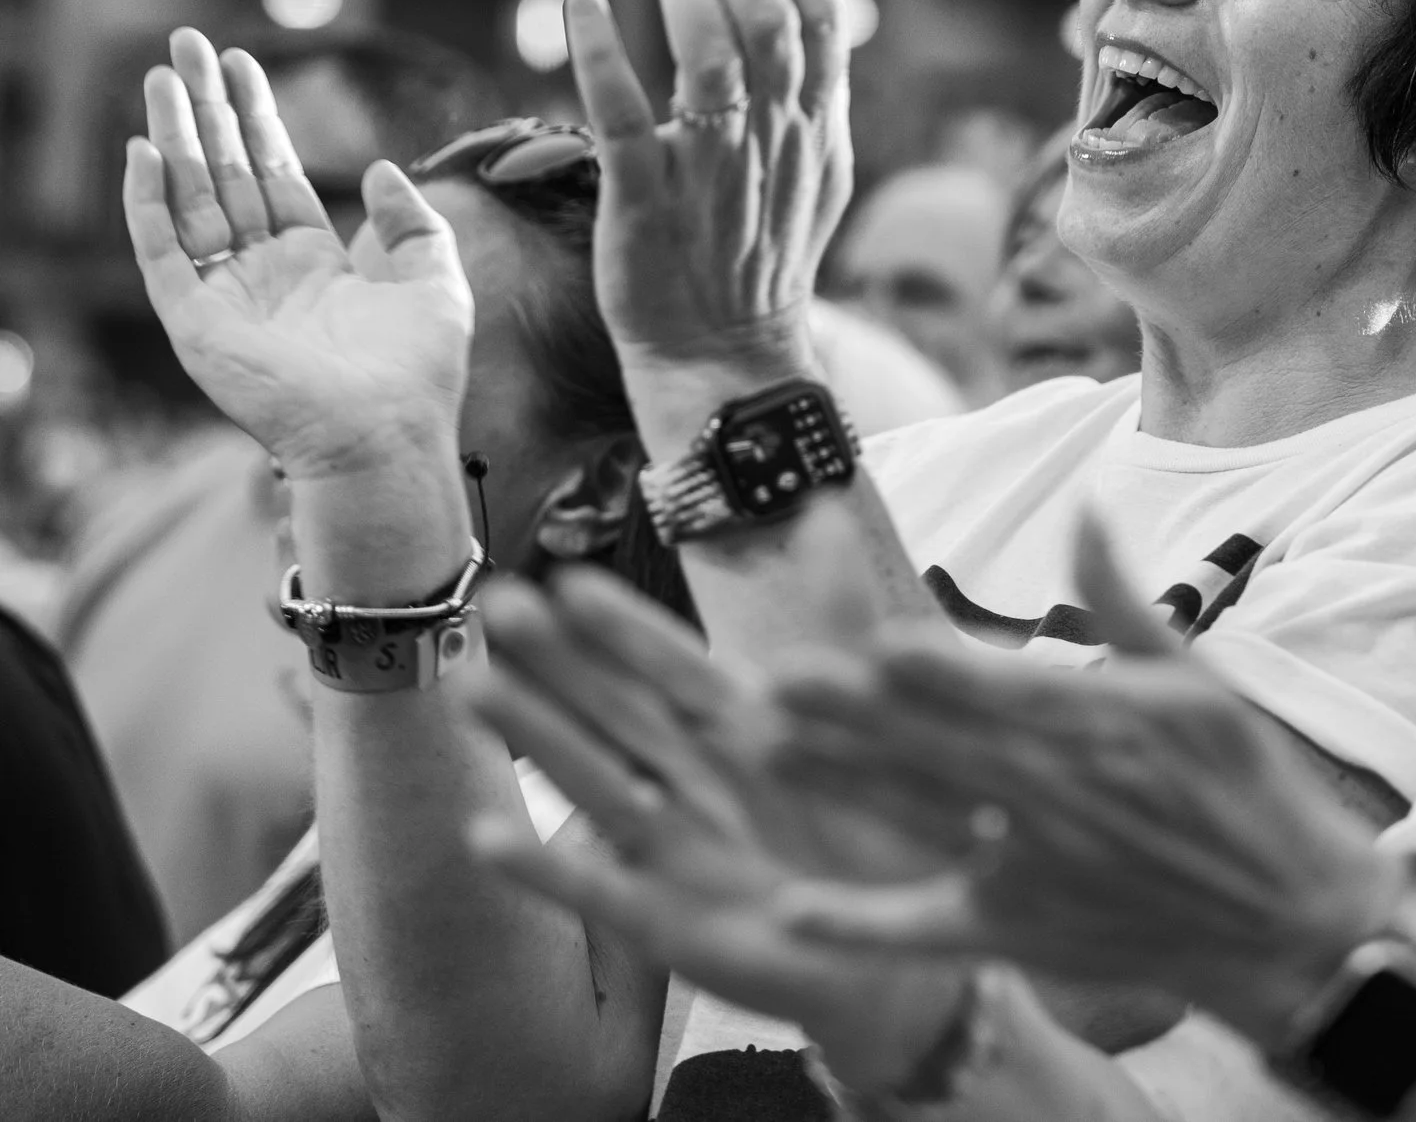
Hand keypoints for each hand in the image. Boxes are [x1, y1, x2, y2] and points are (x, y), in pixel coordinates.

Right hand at [123, 30, 471, 478]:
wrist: (389, 436)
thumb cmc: (419, 373)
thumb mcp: (436, 281)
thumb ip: (413, 223)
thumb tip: (384, 166)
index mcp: (314, 263)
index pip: (273, 172)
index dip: (257, 116)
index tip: (243, 61)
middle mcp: (262, 273)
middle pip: (225, 172)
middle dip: (205, 107)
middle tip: (185, 44)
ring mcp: (225, 296)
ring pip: (189, 198)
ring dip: (174, 135)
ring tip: (160, 74)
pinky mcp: (197, 323)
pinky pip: (162, 254)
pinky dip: (148, 204)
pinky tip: (144, 150)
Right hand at [459, 569, 968, 1080]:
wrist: (901, 948)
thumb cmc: (871, 825)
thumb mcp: (869, 714)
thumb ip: (839, 617)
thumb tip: (819, 509)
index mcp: (738, 725)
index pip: (671, 664)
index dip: (624, 626)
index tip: (566, 577)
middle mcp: (693, 780)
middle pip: (617, 710)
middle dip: (557, 660)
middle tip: (494, 601)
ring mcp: (673, 851)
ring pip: (596, 783)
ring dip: (537, 738)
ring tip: (471, 686)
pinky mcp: (668, 924)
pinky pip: (598, 891)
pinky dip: (545, 867)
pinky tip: (484, 833)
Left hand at [563, 0, 851, 438]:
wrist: (726, 357)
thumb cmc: (757, 260)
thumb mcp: (816, 175)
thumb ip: (814, 99)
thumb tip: (810, 21)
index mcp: (816, 128)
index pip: (817, 13)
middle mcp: (774, 142)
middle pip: (768, 15)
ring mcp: (714, 174)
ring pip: (710, 53)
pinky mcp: (649, 206)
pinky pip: (626, 121)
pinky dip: (602, 54)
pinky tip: (582, 2)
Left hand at [758, 523, 1401, 1050]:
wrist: (1293, 927)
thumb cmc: (1247, 792)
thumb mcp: (1201, 684)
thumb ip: (1125, 602)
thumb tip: (1086, 507)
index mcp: (1117, 730)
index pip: (1014, 696)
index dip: (946, 677)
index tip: (878, 646)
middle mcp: (1072, 800)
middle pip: (948, 752)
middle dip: (861, 720)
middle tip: (779, 685)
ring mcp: (1044, 870)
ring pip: (926, 820)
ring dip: (845, 787)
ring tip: (768, 753)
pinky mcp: (1027, 930)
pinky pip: (938, 928)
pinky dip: (870, 925)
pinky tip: (797, 912)